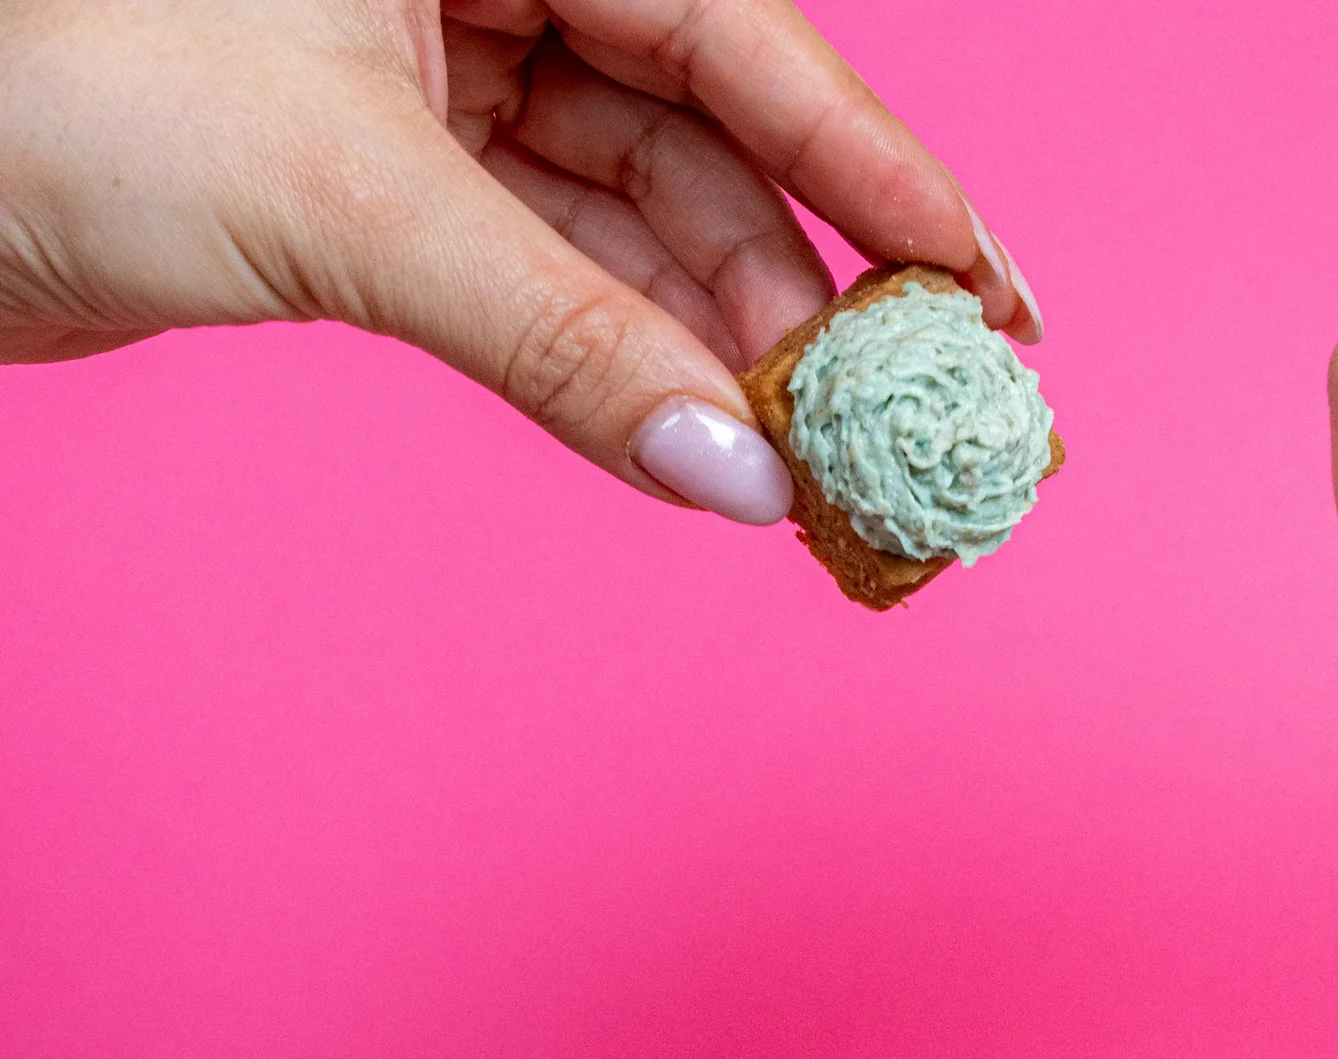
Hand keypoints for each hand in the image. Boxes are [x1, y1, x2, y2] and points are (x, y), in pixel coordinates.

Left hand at [0, 0, 1039, 523]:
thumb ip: (563, 343)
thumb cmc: (70, 97)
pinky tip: (713, 446)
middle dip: (819, 283)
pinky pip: (562, 273)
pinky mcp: (391, 182)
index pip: (733, 26)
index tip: (984, 289)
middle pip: (710, 126)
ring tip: (832, 470)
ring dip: (736, 348)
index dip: (874, 167)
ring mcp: (436, 74)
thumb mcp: (352, 209)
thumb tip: (732, 472)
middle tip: (929, 415)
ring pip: (644, 213)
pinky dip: (636, 363)